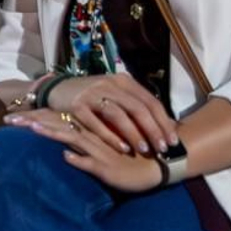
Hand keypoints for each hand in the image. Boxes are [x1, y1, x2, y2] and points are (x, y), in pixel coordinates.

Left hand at [4, 109, 163, 192]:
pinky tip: (66, 157)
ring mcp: (99, 152)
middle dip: (33, 122)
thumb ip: (84, 147)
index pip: (56, 121)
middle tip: (8, 120)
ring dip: (52, 134)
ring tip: (32, 130)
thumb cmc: (128, 158)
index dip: (33, 118)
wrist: (156, 166)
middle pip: (58, 126)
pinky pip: (92, 163)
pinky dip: (79, 160)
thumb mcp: (102, 151)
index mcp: (88, 132)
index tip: (9, 118)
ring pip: (73, 140)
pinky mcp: (108, 169)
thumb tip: (63, 151)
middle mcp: (91, 138)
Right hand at [44, 73, 179, 153]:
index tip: (173, 140)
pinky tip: (122, 148)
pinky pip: (96, 123)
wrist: (57, 89)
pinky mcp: (77, 105)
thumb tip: (163, 125)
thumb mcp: (115, 95)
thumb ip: (135, 105)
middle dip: (153, 129)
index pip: (150, 101)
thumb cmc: (93, 96)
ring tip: (144, 149)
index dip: (164, 121)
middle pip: (137, 108)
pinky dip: (110, 136)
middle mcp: (109, 84)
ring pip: (118, 114)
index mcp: (123, 81)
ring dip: (134, 133)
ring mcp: (92, 94)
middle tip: (163, 148)